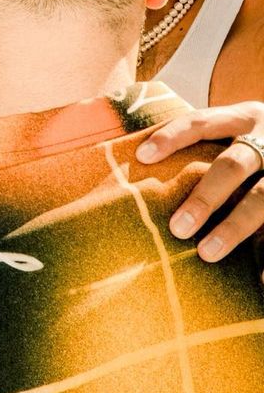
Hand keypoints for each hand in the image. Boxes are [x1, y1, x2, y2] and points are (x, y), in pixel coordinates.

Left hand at [136, 101, 263, 261]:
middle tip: (176, 228)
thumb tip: (141, 161)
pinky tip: (254, 275)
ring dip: (233, 228)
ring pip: (263, 199)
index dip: (170, 137)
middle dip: (204, 198)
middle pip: (232, 166)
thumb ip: (203, 144)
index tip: (141, 157)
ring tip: (206, 253)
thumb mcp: (236, 131)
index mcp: (244, 116)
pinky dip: (263, 244)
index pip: (201, 122)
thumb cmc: (253, 143)